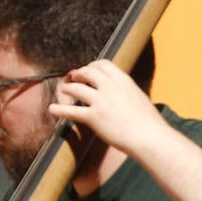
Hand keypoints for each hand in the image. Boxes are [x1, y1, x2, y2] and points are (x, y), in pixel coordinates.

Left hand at [49, 59, 167, 157]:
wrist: (149, 136)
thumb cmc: (148, 122)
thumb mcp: (138, 97)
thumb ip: (126, 91)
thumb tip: (122, 93)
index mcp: (123, 80)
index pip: (103, 64)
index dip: (92, 66)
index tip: (87, 70)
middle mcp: (110, 86)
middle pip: (87, 72)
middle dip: (77, 73)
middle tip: (72, 77)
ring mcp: (100, 101)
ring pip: (76, 88)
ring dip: (67, 88)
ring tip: (62, 90)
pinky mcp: (93, 117)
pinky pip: (72, 111)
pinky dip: (60, 109)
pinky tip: (52, 109)